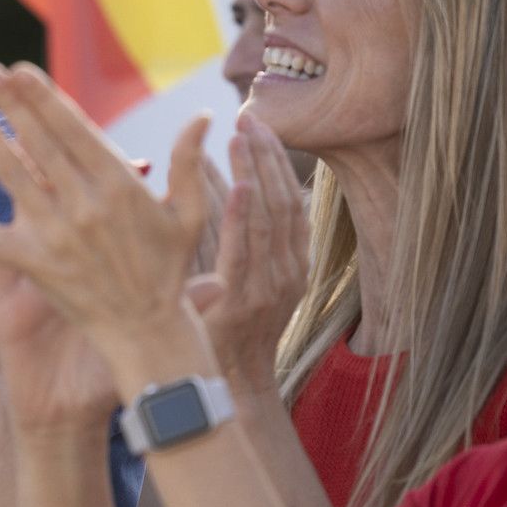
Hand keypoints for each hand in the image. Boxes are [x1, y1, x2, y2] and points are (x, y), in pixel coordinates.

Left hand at [0, 65, 219, 392]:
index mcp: (120, 185)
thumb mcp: (188, 215)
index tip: (21, 70)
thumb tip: (205, 117)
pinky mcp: (33, 263)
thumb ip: (188, 164)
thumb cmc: (169, 270)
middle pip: (39, 142)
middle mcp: (85, 203)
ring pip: (13, 174)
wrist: (148, 330)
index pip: (74, 128)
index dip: (44, 97)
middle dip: (11, 104)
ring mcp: (57, 232)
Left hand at [185, 111, 308, 395]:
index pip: (291, 200)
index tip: (261, 126)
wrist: (226, 386)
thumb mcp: (235, 270)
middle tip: (252, 119)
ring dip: (257, 175)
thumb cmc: (224, 326)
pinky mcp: (243, 300)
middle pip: (284, 201)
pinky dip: (244, 215)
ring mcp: (269, 287)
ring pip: (269, 219)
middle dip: (268, 157)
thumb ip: (227, 225)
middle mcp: (289, 272)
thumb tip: (213, 170)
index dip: (278, 162)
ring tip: (245, 137)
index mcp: (294, 264)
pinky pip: (245, 251)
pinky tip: (238, 185)